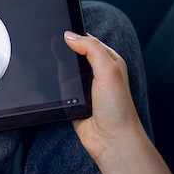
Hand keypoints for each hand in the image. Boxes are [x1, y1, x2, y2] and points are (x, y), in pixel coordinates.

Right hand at [65, 32, 173, 173]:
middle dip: (63, 55)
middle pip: (72, 55)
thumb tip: (70, 35)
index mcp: (109, 61)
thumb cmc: (117, 108)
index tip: (60, 33)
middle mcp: (97, 73)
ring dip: (60, 75)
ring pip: (63, 71)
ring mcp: (84, 87)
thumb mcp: (108, 70)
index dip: (75, 36)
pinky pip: (58, 88)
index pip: (88, 41)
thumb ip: (91, 48)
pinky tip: (58, 91)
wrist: (111, 139)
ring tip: (63, 80)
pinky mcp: (72, 100)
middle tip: (55, 54)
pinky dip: (56, 88)